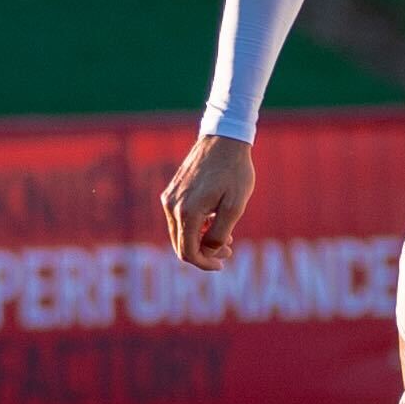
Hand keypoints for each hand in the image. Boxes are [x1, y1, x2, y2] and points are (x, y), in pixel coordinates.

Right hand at [161, 133, 255, 268]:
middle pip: (181, 245)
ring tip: (226, 235)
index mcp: (187, 213)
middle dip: (204, 253)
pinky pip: (179, 218)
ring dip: (200, 239)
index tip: (222, 264)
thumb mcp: (235, 206)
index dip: (205, 264)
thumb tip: (207, 252)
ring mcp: (169, 197)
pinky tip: (214, 220)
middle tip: (229, 249)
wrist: (224, 139)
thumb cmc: (234, 172)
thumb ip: (219, 234)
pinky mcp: (172, 190)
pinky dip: (195, 226)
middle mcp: (172, 206)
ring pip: (180, 232)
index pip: (188, 253)